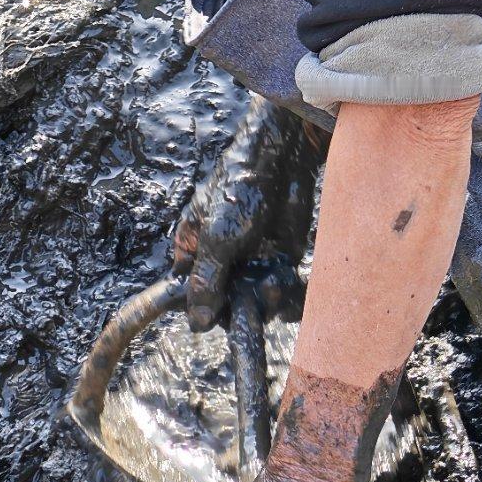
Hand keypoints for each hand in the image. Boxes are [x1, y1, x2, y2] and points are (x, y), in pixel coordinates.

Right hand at [173, 98, 322, 331]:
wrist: (284, 156)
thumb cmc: (240, 188)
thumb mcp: (216, 239)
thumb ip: (206, 283)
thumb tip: (197, 324)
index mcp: (193, 252)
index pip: (191, 297)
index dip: (205, 311)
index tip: (221, 313)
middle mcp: (221, 262)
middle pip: (226, 305)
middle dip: (242, 307)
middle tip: (255, 294)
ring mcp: (250, 262)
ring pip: (256, 302)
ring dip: (267, 302)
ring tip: (274, 283)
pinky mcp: (280, 260)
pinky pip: (282, 292)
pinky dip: (288, 297)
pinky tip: (289, 288)